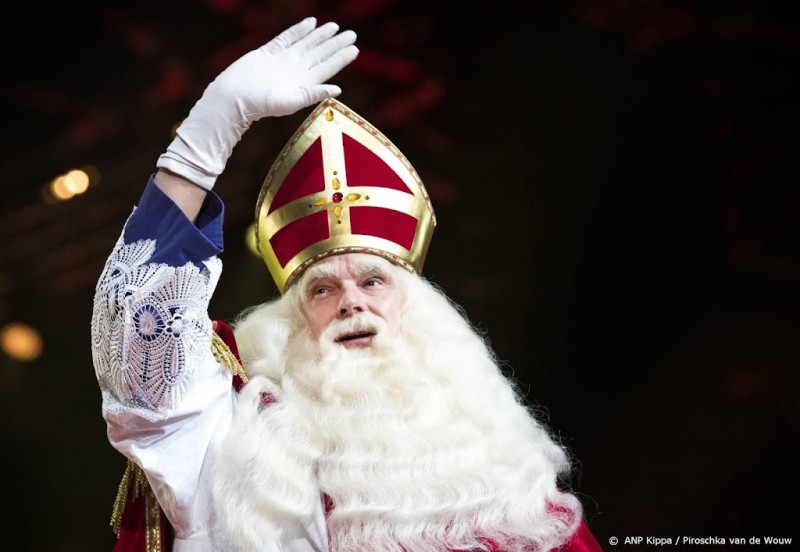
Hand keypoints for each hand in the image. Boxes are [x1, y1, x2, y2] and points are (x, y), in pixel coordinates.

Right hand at [157, 17, 357, 190]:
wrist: (235, 97)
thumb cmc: (262, 104)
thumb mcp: (293, 102)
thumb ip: (314, 94)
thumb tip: (338, 89)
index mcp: (304, 82)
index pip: (328, 67)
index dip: (341, 58)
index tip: (354, 49)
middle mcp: (296, 70)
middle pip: (320, 53)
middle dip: (336, 44)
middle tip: (352, 34)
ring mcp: (283, 60)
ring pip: (306, 43)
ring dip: (320, 35)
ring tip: (334, 27)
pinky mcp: (268, 51)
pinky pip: (287, 37)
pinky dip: (298, 29)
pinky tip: (310, 23)